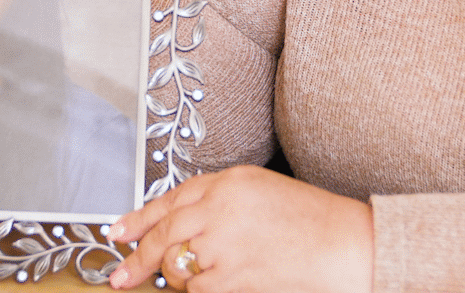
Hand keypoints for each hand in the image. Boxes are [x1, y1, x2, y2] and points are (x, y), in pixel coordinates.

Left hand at [107, 166, 372, 292]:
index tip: (118, 231)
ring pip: (177, 263)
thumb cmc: (313, 223)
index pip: (172, 197)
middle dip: (137, 255)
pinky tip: (212, 286)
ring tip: (193, 279)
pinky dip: (198, 291)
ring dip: (177, 277)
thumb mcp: (262, 194)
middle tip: (121, 274)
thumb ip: (220, 203)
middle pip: (164, 231)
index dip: (139, 216)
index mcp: (230, 181)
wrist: (346, 246)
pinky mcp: (232, 274)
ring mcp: (224, 241)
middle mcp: (221, 207)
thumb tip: (181, 227)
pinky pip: (197, 288)